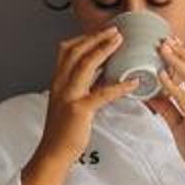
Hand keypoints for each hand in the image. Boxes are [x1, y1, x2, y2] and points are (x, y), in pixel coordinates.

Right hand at [23, 26, 138, 184]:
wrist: (53, 153)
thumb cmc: (63, 131)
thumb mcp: (71, 102)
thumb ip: (83, 87)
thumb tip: (102, 76)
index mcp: (58, 82)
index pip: (67, 51)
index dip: (85, 38)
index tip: (101, 32)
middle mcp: (60, 85)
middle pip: (76, 51)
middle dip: (96, 37)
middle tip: (115, 30)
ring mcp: (68, 96)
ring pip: (84, 65)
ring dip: (104, 50)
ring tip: (120, 41)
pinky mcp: (79, 110)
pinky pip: (101, 93)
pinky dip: (119, 86)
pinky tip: (132, 82)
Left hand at [149, 38, 184, 184]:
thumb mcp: (179, 124)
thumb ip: (166, 107)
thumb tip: (150, 93)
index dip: (184, 55)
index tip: (171, 42)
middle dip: (181, 51)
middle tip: (166, 38)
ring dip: (177, 61)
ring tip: (162, 49)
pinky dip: (173, 85)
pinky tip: (162, 76)